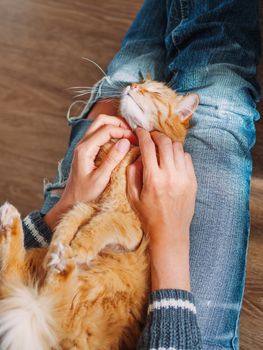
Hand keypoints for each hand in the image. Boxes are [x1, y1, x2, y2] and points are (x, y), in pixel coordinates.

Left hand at [44, 114, 135, 230]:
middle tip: (132, 134)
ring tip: (128, 137)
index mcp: (85, 149)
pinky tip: (120, 143)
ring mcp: (83, 146)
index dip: (123, 131)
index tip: (135, 140)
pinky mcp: (86, 150)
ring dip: (115, 127)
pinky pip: (99, 134)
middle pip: (101, 121)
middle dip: (118, 124)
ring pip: (99, 125)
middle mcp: (82, 144)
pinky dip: (111, 134)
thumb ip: (113, 159)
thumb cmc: (85, 194)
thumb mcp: (101, 179)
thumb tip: (126, 141)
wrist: (71, 201)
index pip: (106, 129)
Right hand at [127, 128, 196, 290]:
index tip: (139, 130)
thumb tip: (138, 156)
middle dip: (156, 135)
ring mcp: (184, 177)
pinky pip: (187, 158)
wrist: (170, 232)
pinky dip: (178, 153)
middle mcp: (170, 175)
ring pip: (177, 148)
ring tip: (161, 146)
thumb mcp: (132, 196)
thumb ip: (132, 173)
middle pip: (165, 142)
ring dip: (167, 143)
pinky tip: (172, 159)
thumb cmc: (148, 215)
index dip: (142, 134)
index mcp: (153, 179)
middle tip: (150, 136)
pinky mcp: (193, 181)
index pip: (148, 146)